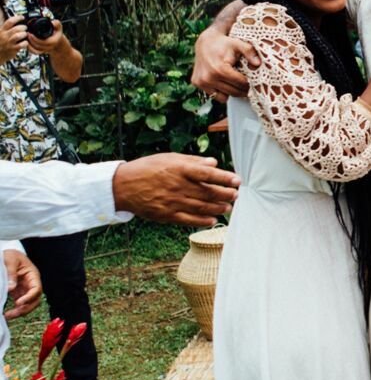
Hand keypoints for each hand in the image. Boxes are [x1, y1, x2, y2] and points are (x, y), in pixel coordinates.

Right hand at [0, 14, 26, 63]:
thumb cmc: (2, 43)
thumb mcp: (2, 34)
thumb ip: (8, 28)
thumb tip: (17, 21)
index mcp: (2, 30)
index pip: (10, 21)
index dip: (17, 18)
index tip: (22, 17)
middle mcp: (5, 36)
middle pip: (16, 28)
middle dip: (23, 27)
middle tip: (25, 28)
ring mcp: (9, 43)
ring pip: (18, 35)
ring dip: (24, 34)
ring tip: (25, 35)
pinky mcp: (13, 49)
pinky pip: (22, 44)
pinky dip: (25, 43)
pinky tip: (25, 42)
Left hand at [3, 249, 41, 319]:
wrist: (9, 255)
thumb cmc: (12, 255)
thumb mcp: (10, 260)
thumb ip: (11, 273)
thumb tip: (10, 288)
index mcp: (33, 275)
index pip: (37, 289)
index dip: (29, 297)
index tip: (18, 302)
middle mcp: (31, 284)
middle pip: (35, 300)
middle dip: (25, 309)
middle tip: (12, 313)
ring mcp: (26, 289)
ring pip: (29, 305)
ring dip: (20, 312)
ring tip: (8, 316)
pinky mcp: (19, 293)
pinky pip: (20, 304)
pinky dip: (15, 310)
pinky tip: (7, 314)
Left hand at [26, 18, 63, 55]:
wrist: (57, 39)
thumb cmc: (56, 32)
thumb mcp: (58, 27)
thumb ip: (56, 23)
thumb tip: (52, 22)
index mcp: (53, 41)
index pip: (43, 42)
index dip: (35, 39)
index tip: (30, 33)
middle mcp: (49, 47)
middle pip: (38, 47)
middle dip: (31, 41)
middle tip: (26, 34)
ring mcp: (45, 50)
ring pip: (35, 51)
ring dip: (29, 45)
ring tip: (25, 38)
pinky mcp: (41, 51)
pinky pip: (34, 52)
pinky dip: (29, 49)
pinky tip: (26, 43)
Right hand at [112, 154, 239, 226]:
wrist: (123, 186)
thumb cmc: (148, 168)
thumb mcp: (169, 158)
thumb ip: (193, 161)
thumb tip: (214, 163)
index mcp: (179, 169)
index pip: (208, 174)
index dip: (225, 178)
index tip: (237, 180)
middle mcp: (178, 186)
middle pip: (208, 192)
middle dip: (225, 195)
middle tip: (236, 195)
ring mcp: (173, 202)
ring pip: (201, 207)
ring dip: (218, 208)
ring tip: (228, 207)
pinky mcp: (167, 215)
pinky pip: (189, 220)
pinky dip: (202, 221)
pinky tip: (212, 220)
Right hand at [192, 28, 256, 99]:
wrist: (205, 42)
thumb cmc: (224, 43)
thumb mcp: (238, 44)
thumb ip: (249, 52)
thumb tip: (258, 64)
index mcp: (220, 69)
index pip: (240, 83)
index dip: (250, 83)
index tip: (255, 82)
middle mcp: (208, 77)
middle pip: (233, 91)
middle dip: (243, 90)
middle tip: (250, 87)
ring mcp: (202, 82)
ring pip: (224, 96)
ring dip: (233, 92)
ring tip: (237, 84)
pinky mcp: (197, 83)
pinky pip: (215, 95)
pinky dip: (222, 92)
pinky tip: (226, 84)